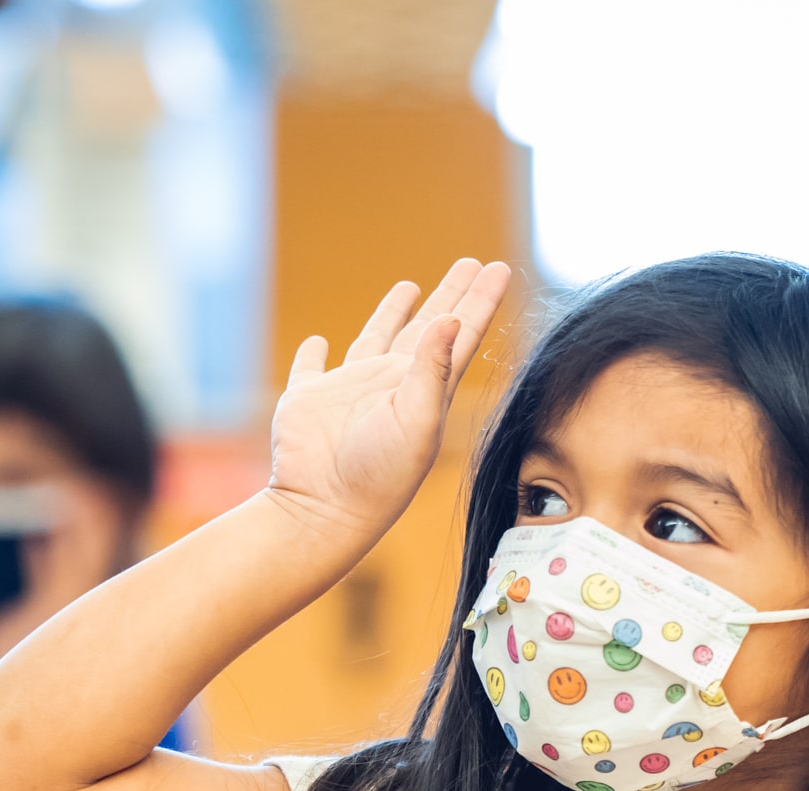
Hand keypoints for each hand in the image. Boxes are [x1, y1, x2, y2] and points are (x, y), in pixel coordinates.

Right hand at [267, 258, 513, 547]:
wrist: (324, 508)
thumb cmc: (379, 474)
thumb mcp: (417, 420)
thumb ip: (432, 370)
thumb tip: (450, 319)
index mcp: (424, 388)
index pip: (460, 334)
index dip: (480, 301)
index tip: (499, 268)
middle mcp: (392, 384)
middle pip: (427, 328)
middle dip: (450, 295)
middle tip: (469, 263)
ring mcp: (350, 391)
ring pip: (376, 338)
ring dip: (393, 314)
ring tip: (410, 286)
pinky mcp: (309, 399)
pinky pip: (311, 367)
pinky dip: (313, 354)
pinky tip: (318, 342)